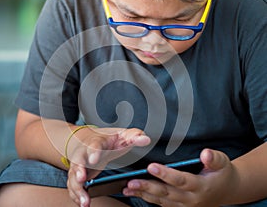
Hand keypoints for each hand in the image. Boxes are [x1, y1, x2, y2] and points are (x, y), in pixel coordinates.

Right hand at [67, 127, 150, 206]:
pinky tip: (82, 204)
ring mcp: (79, 165)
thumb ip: (134, 136)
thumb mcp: (122, 135)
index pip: (94, 146)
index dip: (94, 152)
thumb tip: (145, 139)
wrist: (89, 140)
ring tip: (85, 202)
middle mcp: (84, 154)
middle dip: (79, 171)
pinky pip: (73, 186)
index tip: (94, 159)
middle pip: (78, 162)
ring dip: (77, 189)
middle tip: (82, 180)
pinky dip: (76, 195)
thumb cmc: (107, 139)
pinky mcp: (77, 175)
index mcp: (97, 143)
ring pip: (74, 177)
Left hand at [123, 149, 238, 206]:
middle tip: (131, 182)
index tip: (151, 167)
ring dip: (143, 194)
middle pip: (166, 193)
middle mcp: (191, 199)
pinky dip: (148, 198)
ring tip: (128, 188)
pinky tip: (136, 193)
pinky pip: (162, 204)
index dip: (165, 174)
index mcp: (200, 186)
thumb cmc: (222, 173)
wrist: (227, 190)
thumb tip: (205, 154)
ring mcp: (185, 205)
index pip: (181, 180)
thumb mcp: (223, 162)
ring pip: (161, 200)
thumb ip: (214, 158)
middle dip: (147, 187)